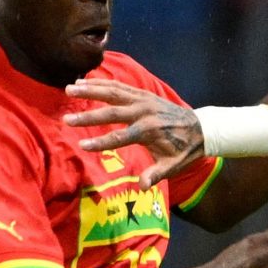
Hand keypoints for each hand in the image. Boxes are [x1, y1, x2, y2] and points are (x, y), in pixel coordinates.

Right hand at [62, 79, 205, 182]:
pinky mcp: (142, 92)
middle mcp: (144, 111)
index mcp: (149, 131)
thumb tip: (142, 186)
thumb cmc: (183, 151)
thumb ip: (156, 174)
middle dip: (88, 115)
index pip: (120, 137)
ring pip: (112, 91)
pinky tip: (83, 81)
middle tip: (67, 119)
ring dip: (90, 89)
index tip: (82, 145)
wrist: (200, 128)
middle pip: (111, 112)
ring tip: (68, 88)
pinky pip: (119, 85)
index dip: (100, 142)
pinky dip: (101, 82)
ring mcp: (143, 99)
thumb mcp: (172, 167)